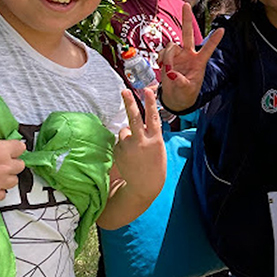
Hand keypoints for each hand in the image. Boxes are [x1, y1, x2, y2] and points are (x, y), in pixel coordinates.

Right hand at [0, 135, 26, 202]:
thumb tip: (6, 148)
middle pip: (20, 166)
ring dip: (6, 178)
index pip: (21, 149)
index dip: (14, 149)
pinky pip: (2, 195)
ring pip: (13, 181)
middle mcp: (4, 167)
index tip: (9, 151)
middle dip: (12, 163)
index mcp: (3, 150)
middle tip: (0, 163)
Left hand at [112, 87, 165, 207]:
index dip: (150, 103)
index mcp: (155, 140)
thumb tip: (135, 124)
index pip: (152, 117)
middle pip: (134, 118)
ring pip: (125, 131)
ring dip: (128, 135)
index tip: (147, 91)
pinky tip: (129, 156)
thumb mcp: (158, 148)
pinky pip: (120, 142)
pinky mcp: (118, 152)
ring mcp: (128, 147)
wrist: (144, 186)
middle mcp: (141, 142)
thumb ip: (149, 135)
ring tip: (135, 150)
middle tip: (124, 91)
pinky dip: (123, 145)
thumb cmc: (155, 166)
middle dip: (129, 102)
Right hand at [158, 2, 224, 111]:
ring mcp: (178, 56)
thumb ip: (180, 81)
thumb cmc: (186, 94)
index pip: (208, 49)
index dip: (214, 40)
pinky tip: (162, 66)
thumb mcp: (187, 90)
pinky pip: (163, 52)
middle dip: (186, 19)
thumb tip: (171, 73)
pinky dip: (161, 58)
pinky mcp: (168, 58)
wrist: (176, 98)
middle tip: (186, 4)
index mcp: (199, 62)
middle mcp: (189, 55)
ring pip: (171, 45)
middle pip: (187, 34)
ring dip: (167, 55)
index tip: (222, 29)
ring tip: (167, 68)